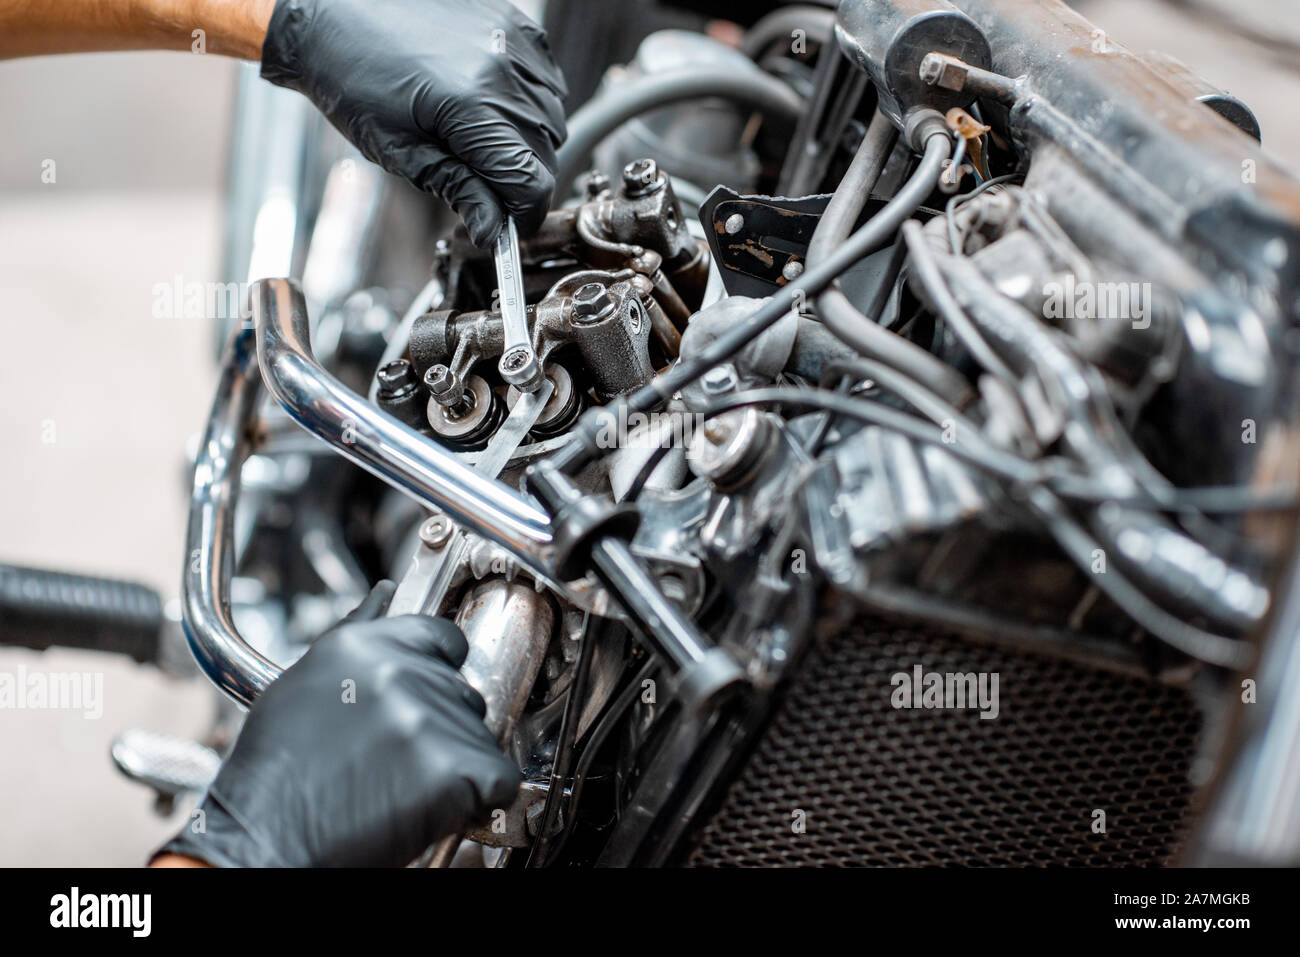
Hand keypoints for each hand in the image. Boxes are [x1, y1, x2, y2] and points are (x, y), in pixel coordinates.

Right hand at [157, 581, 520, 866]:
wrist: (264, 842)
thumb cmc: (275, 775)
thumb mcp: (303, 683)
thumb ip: (357, 633)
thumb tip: (385, 594)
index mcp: (365, 646)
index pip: (444, 637)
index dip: (438, 673)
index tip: (421, 701)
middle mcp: (402, 673)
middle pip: (463, 690)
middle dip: (441, 724)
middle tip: (396, 758)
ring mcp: (431, 719)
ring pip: (479, 734)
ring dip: (454, 761)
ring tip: (400, 784)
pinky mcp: (456, 767)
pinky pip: (499, 777)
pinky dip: (479, 797)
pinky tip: (432, 805)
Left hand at [260, 0, 567, 246]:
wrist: (333, 12)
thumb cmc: (352, 76)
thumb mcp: (401, 151)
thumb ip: (459, 191)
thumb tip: (495, 230)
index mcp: (471, 106)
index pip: (531, 182)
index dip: (523, 215)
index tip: (509, 226)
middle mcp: (502, 70)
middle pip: (544, 154)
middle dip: (519, 181)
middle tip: (484, 186)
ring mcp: (513, 42)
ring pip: (550, 119)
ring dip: (526, 143)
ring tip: (480, 140)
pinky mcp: (516, 24)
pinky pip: (546, 82)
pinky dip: (528, 103)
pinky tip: (492, 106)